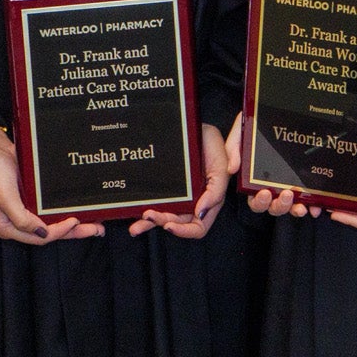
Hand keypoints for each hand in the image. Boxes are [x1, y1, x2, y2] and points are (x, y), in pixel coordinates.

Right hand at [0, 124, 102, 244]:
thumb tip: (43, 233)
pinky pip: (52, 209)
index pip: (40, 237)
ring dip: (75, 224)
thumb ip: (21, 218)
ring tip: (96, 223)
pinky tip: (81, 209)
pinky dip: (66, 210)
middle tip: (97, 230)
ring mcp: (27, 210)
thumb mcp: (4, 196)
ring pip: (54, 222)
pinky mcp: (33, 198)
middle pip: (51, 232)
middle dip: (75, 232)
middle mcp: (19, 222)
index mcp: (9, 227)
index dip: (59, 232)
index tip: (75, 221)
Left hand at [132, 122, 229, 236]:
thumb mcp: (221, 166)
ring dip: (150, 223)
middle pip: (177, 223)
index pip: (198, 227)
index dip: (185, 231)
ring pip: (164, 216)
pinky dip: (144, 210)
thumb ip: (216, 191)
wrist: (195, 125)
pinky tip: (135, 213)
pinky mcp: (166, 187)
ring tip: (137, 225)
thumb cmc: (212, 145)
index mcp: (208, 201)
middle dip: (163, 223)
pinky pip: (155, 202)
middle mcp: (192, 202)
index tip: (170, 226)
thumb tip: (200, 213)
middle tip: (149, 216)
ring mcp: (178, 195)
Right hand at [225, 116, 326, 218]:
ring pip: (291, 206)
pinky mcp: (305, 179)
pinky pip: (309, 198)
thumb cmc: (255, 123)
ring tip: (300, 205)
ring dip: (295, 209)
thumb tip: (232, 169)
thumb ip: (233, 148)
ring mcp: (290, 183)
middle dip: (279, 206)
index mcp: (255, 180)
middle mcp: (273, 185)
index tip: (265, 193)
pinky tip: (316, 205)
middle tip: (286, 195)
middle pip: (274, 207)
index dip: (259, 202)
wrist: (273, 109)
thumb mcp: (240, 132)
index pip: (255, 199)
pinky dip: (313, 205)